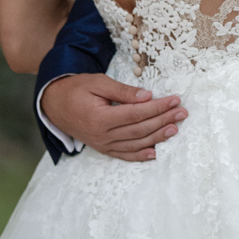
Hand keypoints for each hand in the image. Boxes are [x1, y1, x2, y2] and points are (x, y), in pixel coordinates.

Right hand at [41, 73, 187, 161]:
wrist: (55, 105)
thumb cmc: (77, 89)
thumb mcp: (98, 82)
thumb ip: (122, 91)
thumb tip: (147, 96)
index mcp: (100, 117)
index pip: (136, 113)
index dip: (158, 107)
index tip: (175, 100)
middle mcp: (102, 135)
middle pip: (139, 129)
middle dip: (163, 120)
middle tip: (182, 113)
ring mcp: (103, 145)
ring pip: (135, 144)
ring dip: (157, 137)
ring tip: (175, 129)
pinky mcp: (103, 149)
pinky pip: (125, 155)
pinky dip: (141, 155)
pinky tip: (155, 152)